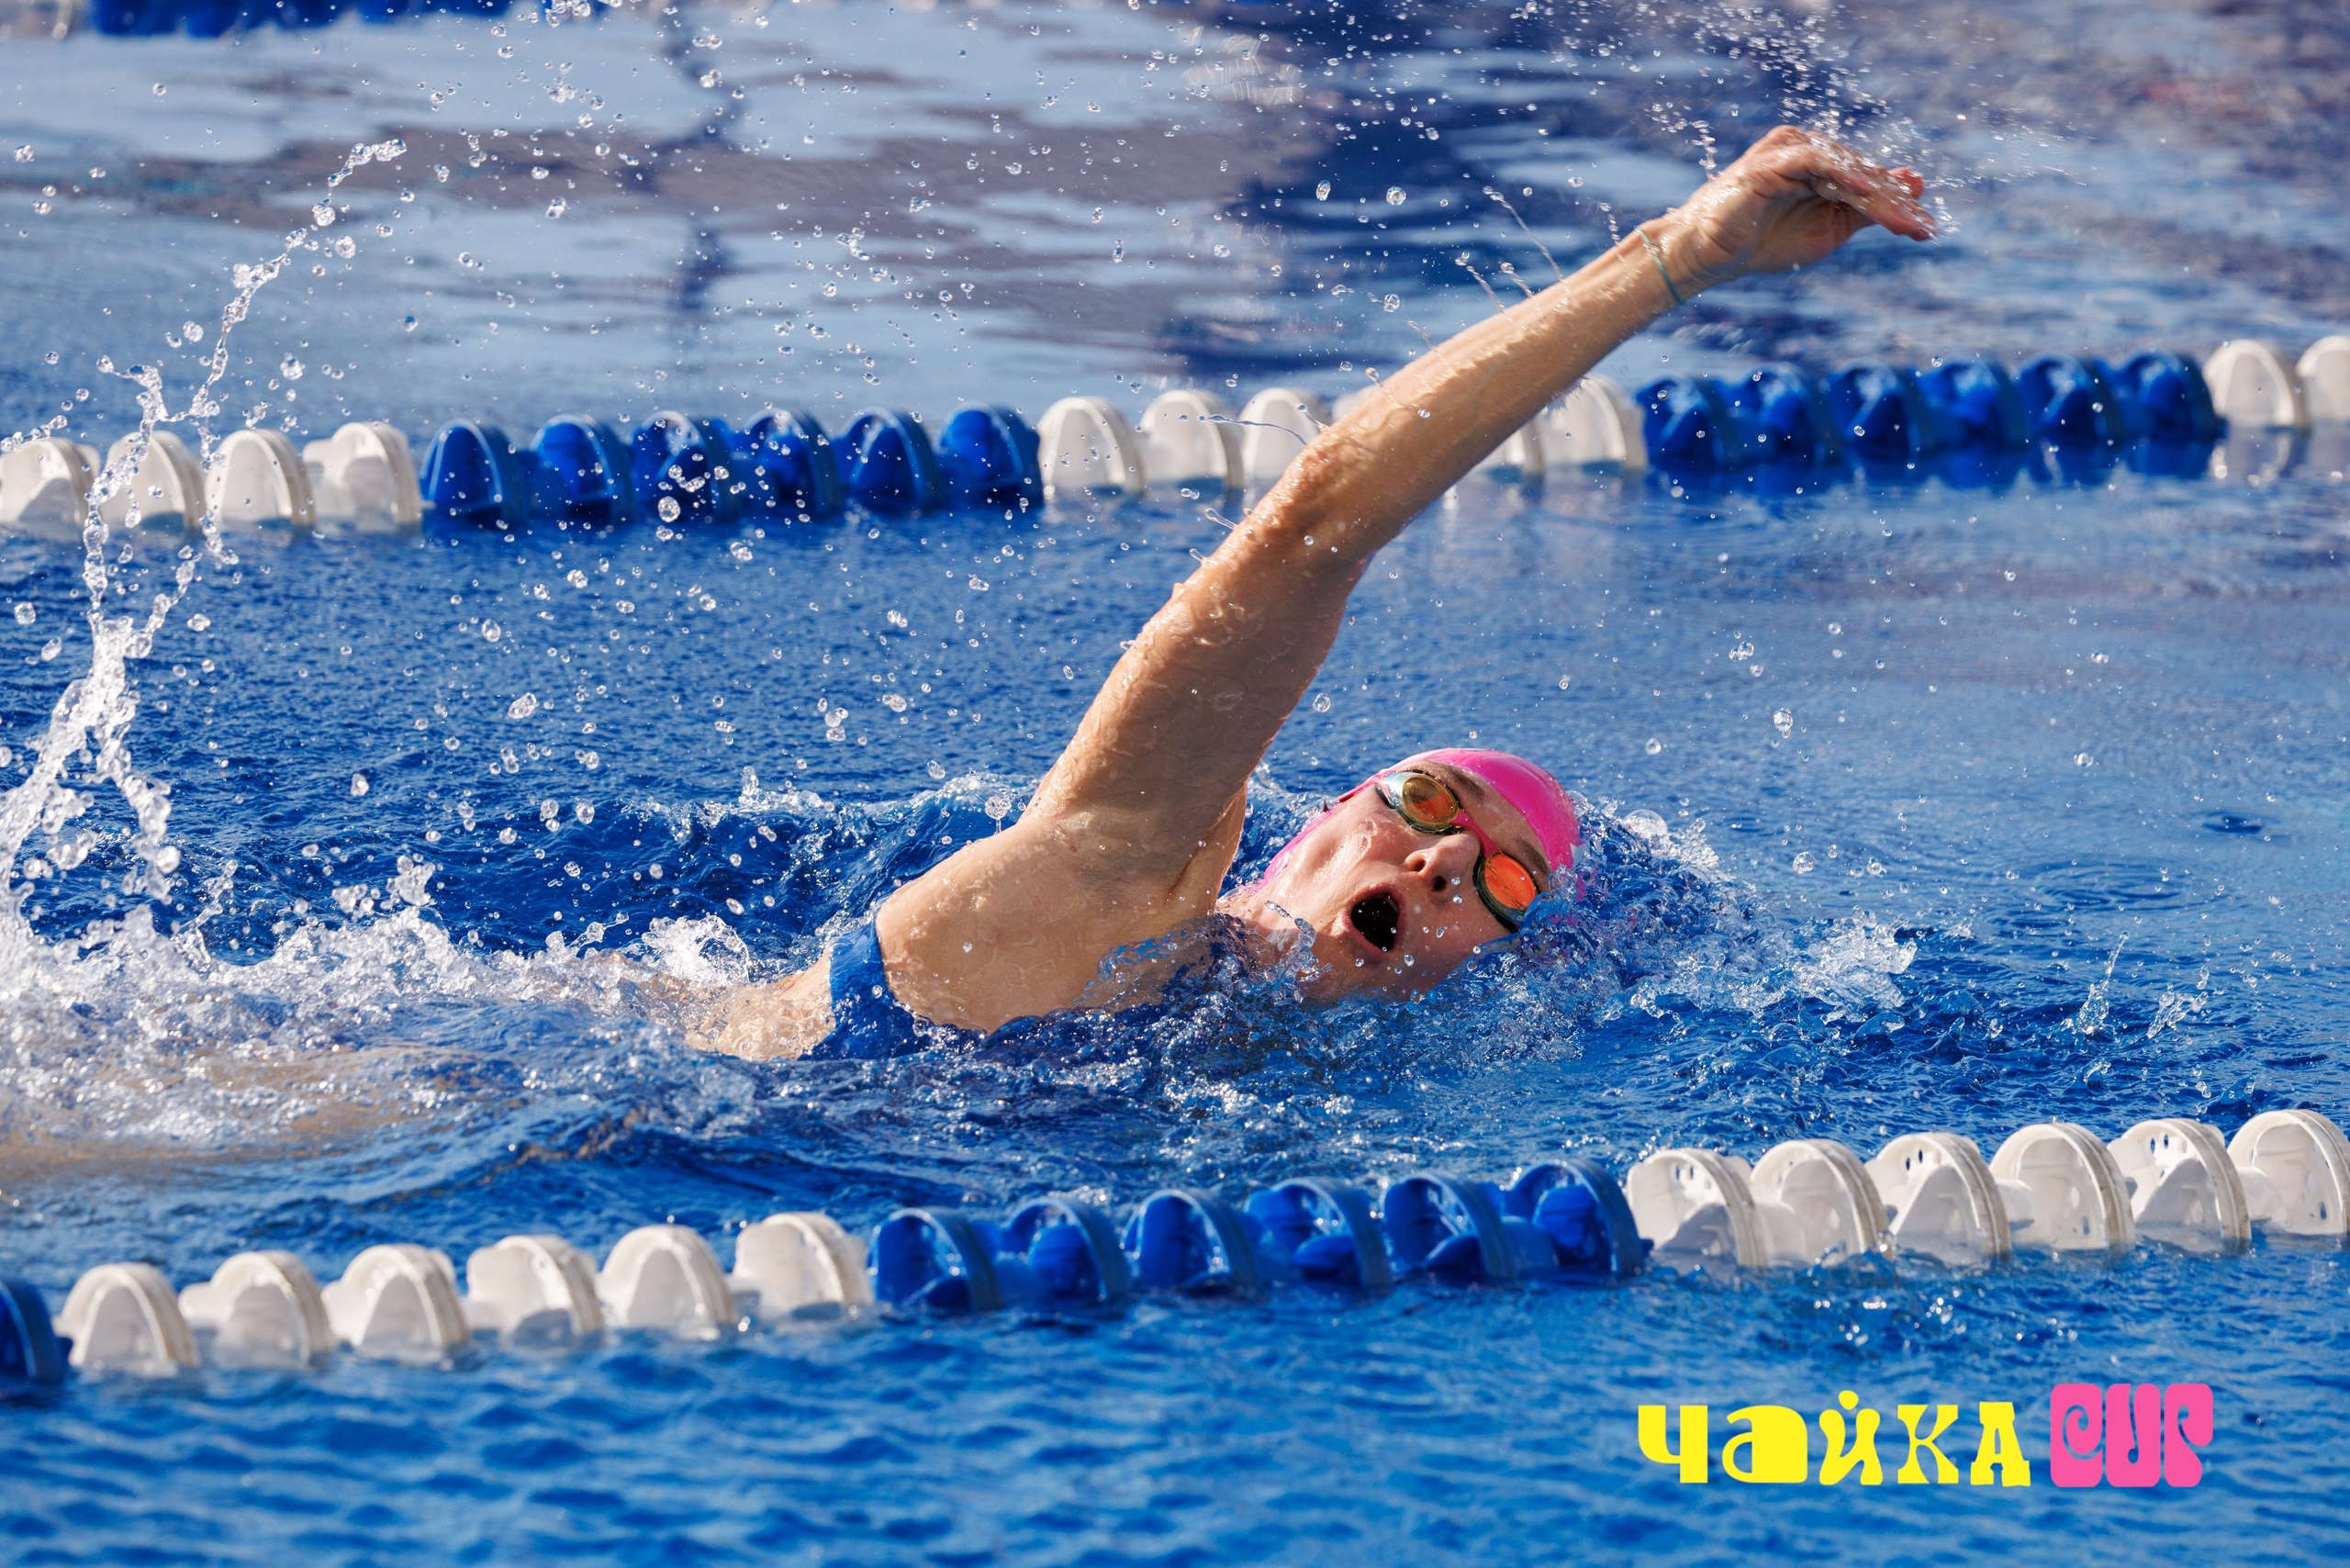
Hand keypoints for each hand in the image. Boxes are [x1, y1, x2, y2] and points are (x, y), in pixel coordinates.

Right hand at [1657, 126, 1935, 292]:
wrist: (1707, 256)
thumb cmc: (1761, 243)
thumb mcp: (1826, 230)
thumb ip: (1865, 209)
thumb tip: (1913, 185)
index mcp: (1820, 167)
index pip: (1867, 182)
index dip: (1897, 204)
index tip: (1927, 228)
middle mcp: (1807, 151)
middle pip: (1862, 174)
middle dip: (1894, 204)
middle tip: (1922, 227)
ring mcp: (1788, 153)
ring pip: (1845, 169)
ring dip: (1877, 195)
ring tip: (1904, 220)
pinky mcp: (1771, 163)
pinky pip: (1813, 162)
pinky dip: (1842, 174)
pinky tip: (1866, 190)